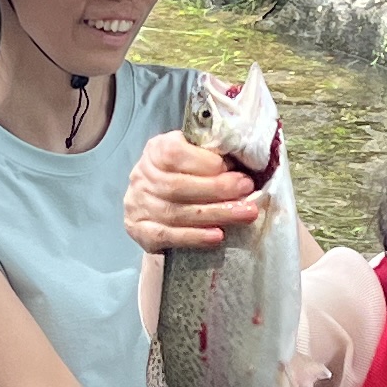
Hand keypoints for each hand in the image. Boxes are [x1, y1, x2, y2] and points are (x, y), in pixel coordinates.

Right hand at [126, 130, 255, 254]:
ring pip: (178, 213)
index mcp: (156, 150)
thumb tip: (244, 160)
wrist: (156, 203)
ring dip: (216, 214)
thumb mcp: (194, 154)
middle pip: (179, 186)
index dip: (208, 164)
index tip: (237, 172)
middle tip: (248, 192)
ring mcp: (138, 204)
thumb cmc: (184, 174)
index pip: (176, 154)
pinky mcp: (139, 230)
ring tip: (245, 214)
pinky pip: (167, 235)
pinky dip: (194, 237)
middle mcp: (143, 176)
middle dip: (218, 190)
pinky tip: (217, 236)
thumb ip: (211, 154)